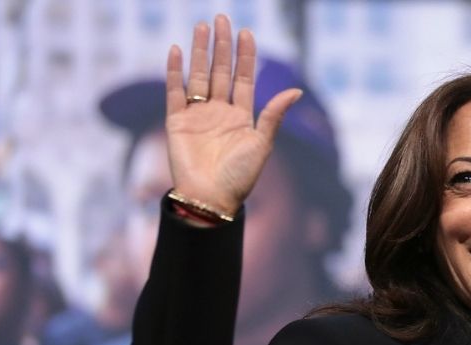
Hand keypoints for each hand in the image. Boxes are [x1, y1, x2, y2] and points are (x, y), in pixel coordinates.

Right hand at [165, 14, 302, 214]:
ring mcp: (197, 116)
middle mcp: (219, 113)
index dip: (245, 55)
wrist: (210, 199)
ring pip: (198, 76)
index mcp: (241, 117)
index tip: (246, 32)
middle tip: (221, 18)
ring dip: (199, 51)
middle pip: (220, 71)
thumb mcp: (262, 144)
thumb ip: (274, 115)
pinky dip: (174, 71)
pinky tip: (175, 50)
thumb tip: (296, 90)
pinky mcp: (177, 122)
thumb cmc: (240, 177)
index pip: (243, 78)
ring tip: (201, 26)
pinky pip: (174, 92)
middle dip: (221, 45)